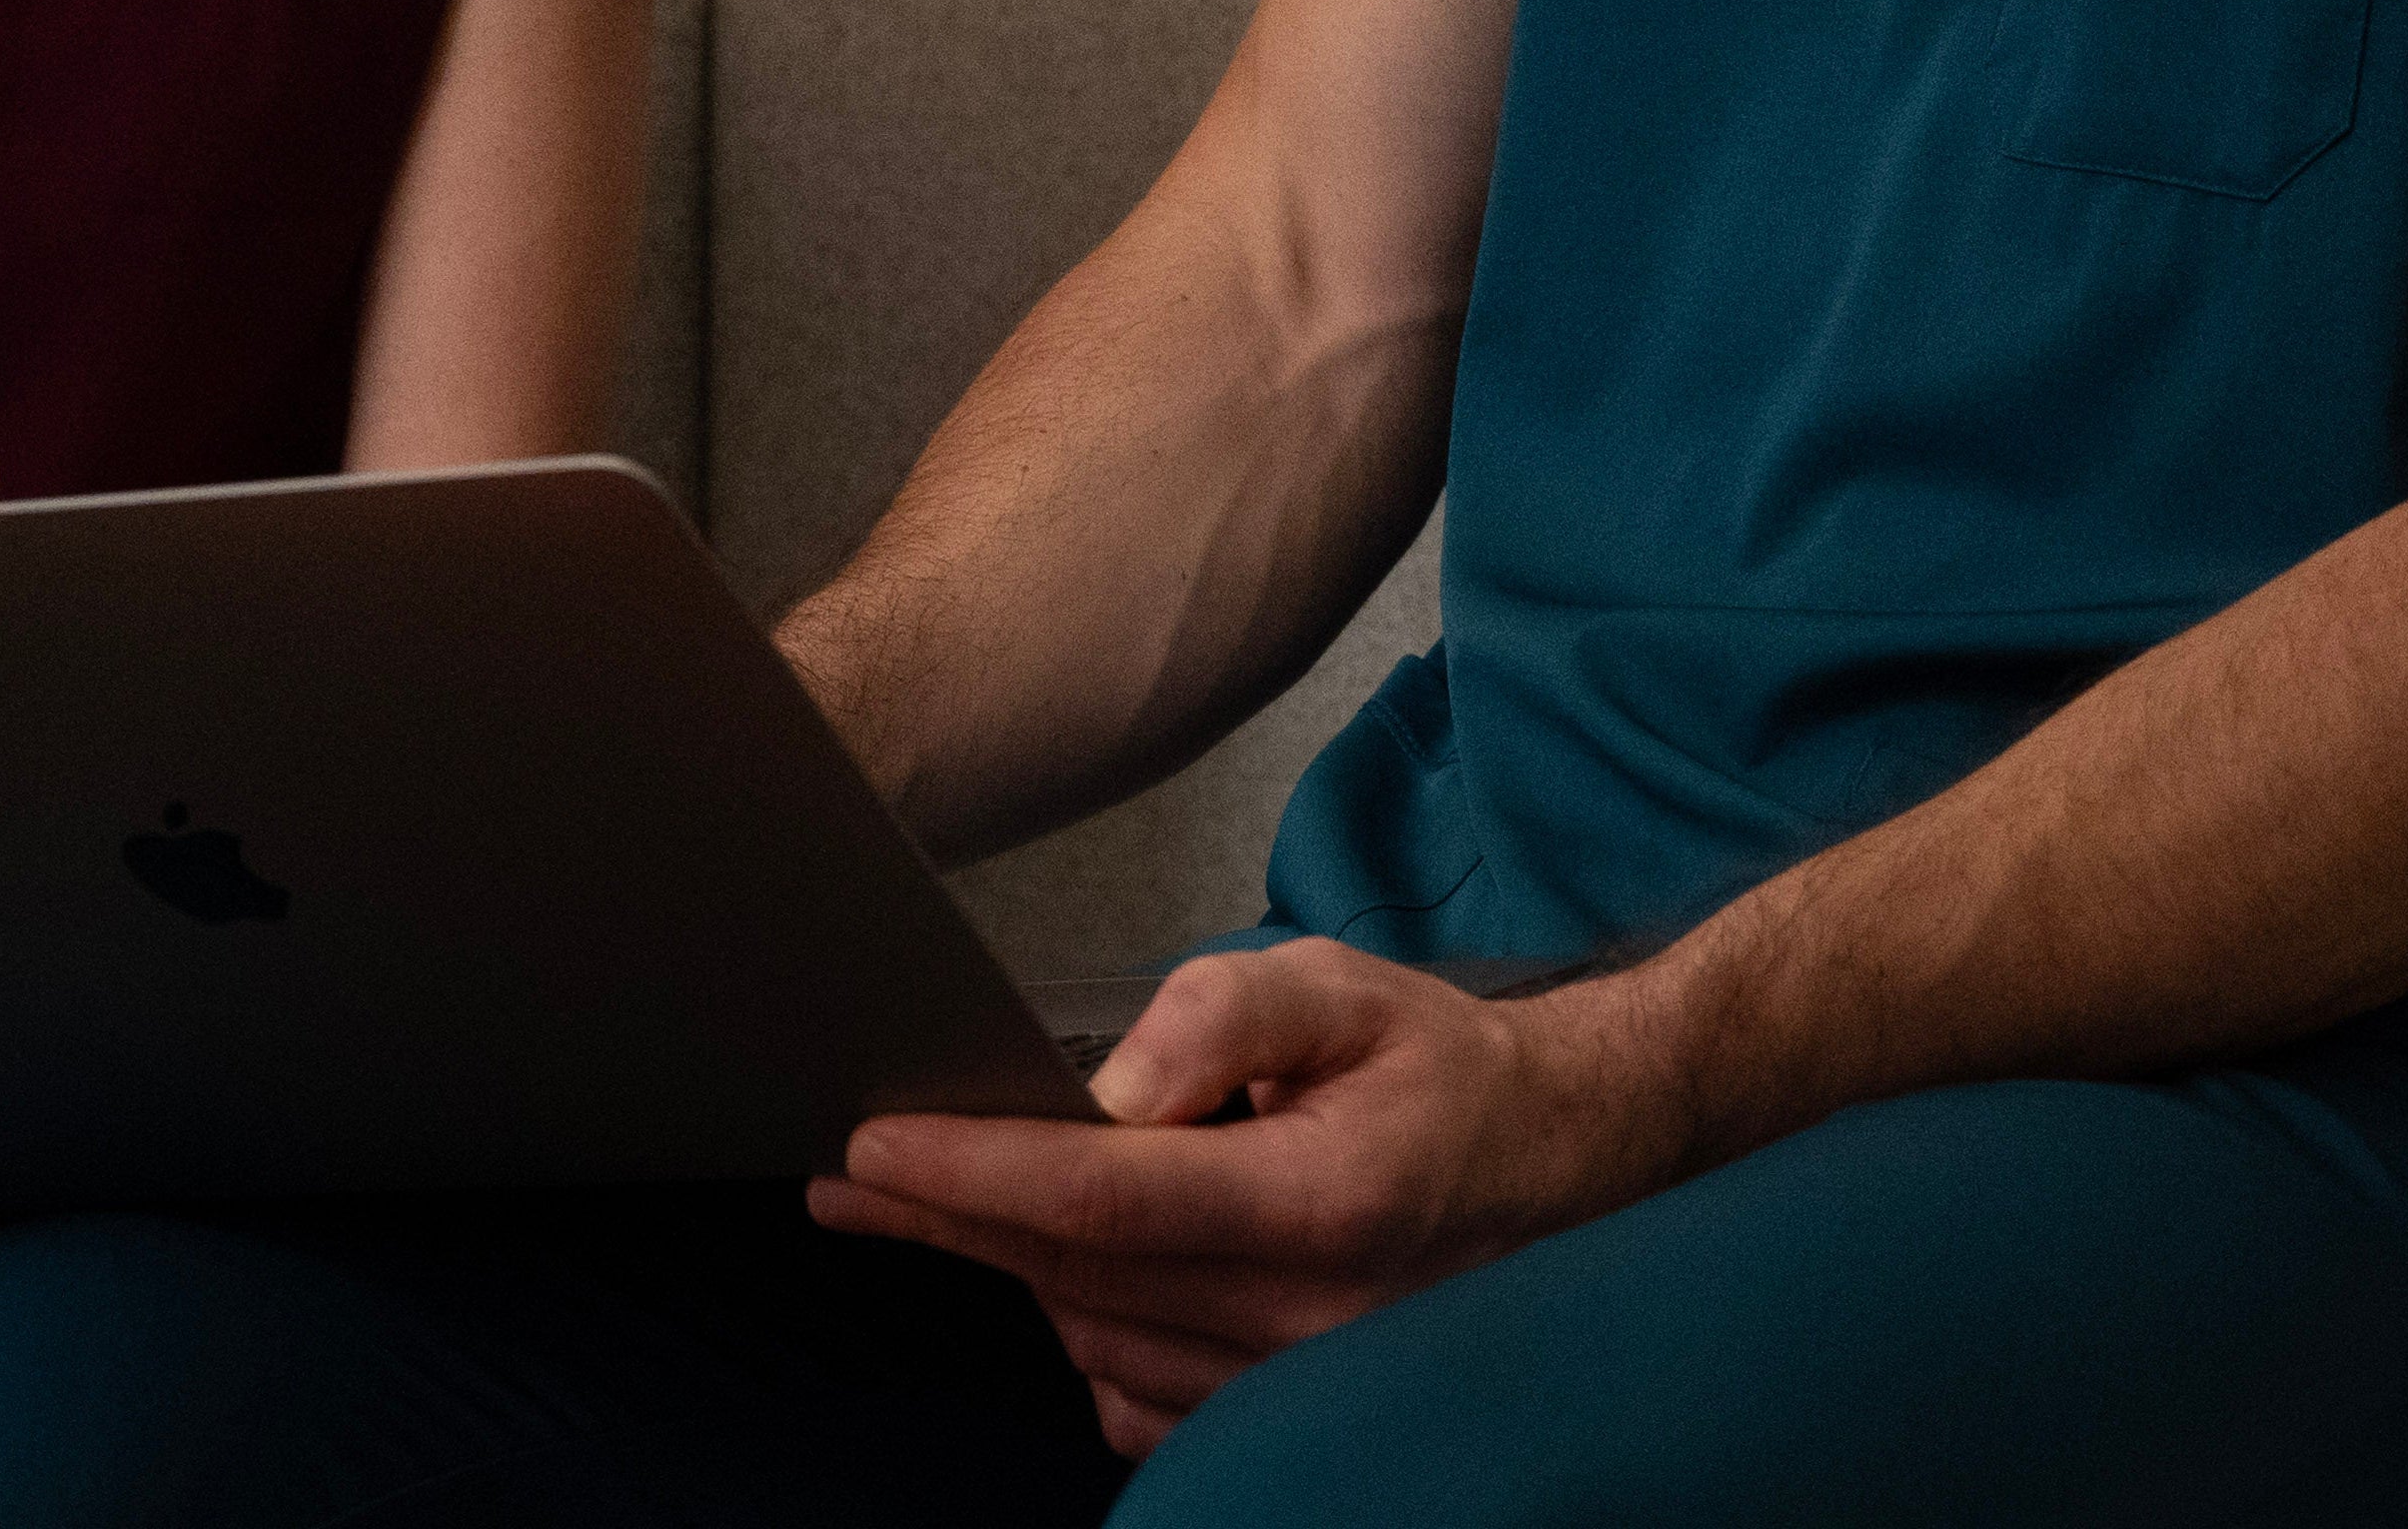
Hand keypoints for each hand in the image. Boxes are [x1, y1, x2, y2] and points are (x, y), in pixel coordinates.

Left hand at [811, 943, 1696, 1460]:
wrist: (1554, 1169)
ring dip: (1011, 1265)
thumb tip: (1112, 1087)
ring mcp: (1300, 1390)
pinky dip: (1079, 1331)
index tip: (876, 1144)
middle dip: (951, 1216)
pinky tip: (1054, 1265)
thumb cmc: (1436, 1067)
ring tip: (935, 1195)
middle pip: (1080, 1274)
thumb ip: (1222, 1013)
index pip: (1113, 1200)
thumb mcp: (1342, 986)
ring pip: (1097, 1338)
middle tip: (852, 1171)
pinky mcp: (1286, 1422)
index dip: (982, 1173)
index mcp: (1326, 1199)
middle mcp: (1312, 1322)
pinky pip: (1137, 1401)